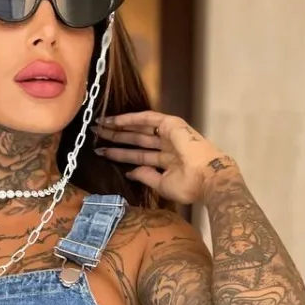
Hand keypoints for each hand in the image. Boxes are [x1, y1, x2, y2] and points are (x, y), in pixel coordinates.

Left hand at [92, 112, 235, 204]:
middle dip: (116, 138)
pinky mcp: (172, 124)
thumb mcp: (162, 184)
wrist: (208, 178)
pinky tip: (115, 119)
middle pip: (135, 141)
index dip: (120, 154)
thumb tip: (130, 172)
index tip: (103, 152)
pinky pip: (147, 118)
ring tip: (100, 126)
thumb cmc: (189, 186)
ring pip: (139, 129)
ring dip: (120, 127)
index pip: (138, 156)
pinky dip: (131, 118)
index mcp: (167, 162)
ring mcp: (169, 135)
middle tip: (96, 135)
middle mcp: (167, 147)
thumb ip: (146, 176)